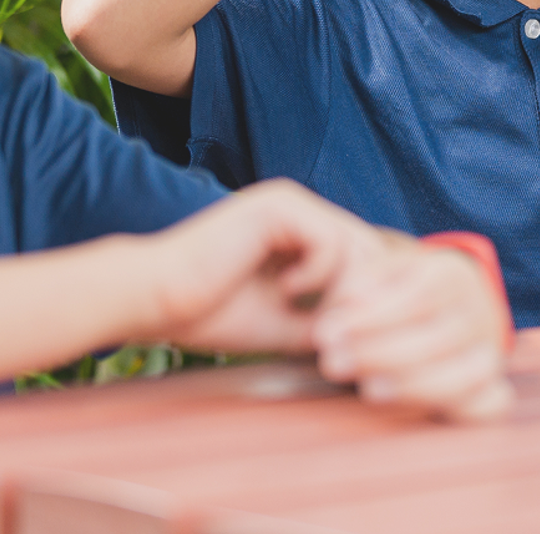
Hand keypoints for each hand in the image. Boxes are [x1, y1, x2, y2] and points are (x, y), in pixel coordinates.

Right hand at [144, 181, 386, 352]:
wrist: (158, 301)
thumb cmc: (212, 314)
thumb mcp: (290, 323)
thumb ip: (332, 318)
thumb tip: (380, 335)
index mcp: (301, 234)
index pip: (365, 259)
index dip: (369, 300)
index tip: (352, 337)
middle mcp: (300, 211)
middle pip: (371, 250)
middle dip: (363, 297)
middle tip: (337, 332)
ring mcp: (291, 203)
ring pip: (358, 245)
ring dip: (344, 290)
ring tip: (316, 319)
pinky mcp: (280, 204)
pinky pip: (331, 240)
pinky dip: (318, 274)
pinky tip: (286, 289)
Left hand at [315, 234, 513, 421]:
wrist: (435, 309)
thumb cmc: (391, 294)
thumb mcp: (373, 275)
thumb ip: (356, 285)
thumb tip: (347, 309)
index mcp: (451, 274)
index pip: (419, 296)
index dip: (372, 319)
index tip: (326, 335)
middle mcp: (479, 311)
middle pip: (440, 338)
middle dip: (380, 355)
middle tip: (333, 364)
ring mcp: (489, 352)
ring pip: (467, 375)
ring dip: (413, 387)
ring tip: (367, 391)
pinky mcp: (492, 387)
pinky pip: (491, 405)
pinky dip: (463, 410)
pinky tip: (419, 413)